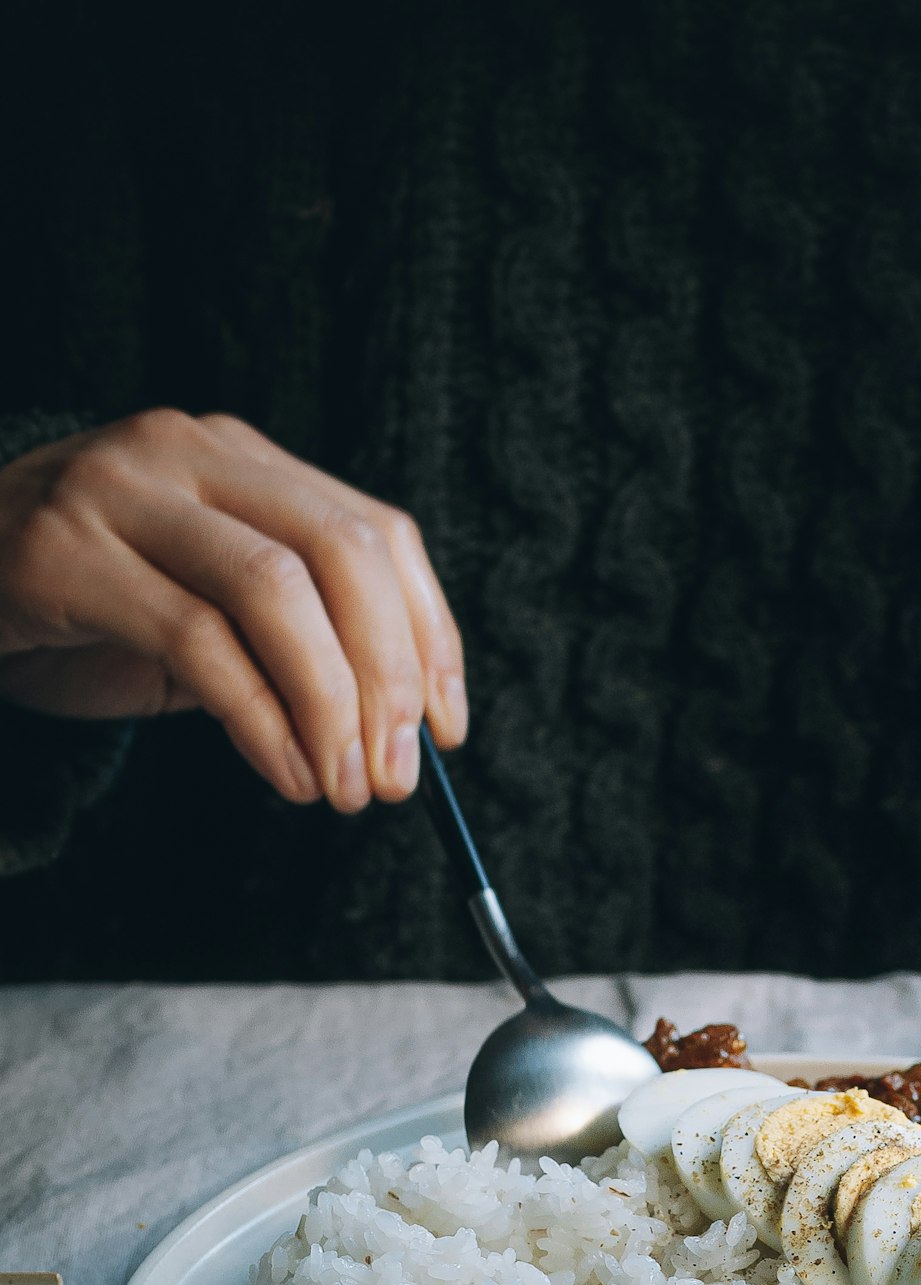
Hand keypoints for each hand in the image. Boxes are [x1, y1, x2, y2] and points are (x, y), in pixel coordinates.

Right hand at [0, 410, 466, 810]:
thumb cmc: (91, 609)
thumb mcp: (212, 613)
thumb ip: (297, 643)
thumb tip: (404, 729)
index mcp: (242, 457)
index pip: (376, 532)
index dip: (430, 636)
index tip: (449, 732)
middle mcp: (189, 452)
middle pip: (339, 552)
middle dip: (388, 677)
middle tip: (398, 776)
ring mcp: (121, 489)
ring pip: (274, 591)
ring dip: (329, 707)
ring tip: (342, 788)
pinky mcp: (63, 551)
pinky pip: (196, 640)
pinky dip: (259, 720)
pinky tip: (285, 772)